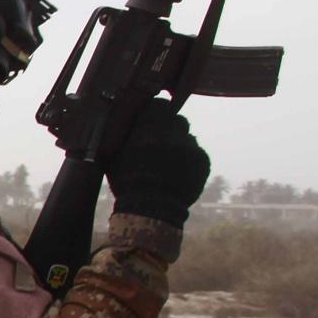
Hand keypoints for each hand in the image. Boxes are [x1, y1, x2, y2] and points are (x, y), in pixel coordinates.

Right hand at [106, 103, 209, 226]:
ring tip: (168, 162)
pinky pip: (197, 153)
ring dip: (179, 145)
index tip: (150, 120)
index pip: (159, 106)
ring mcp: (191, 148)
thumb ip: (122, 135)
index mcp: (149, 131)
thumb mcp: (114, 157)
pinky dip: (189, 160)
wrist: (151, 212)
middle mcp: (173, 135)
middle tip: (159, 142)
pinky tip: (177, 172)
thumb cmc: (127, 183)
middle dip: (169, 128)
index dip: (155, 112)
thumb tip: (124, 121)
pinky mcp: (204, 161)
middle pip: (177, 119)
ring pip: (188, 137)